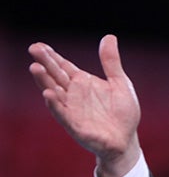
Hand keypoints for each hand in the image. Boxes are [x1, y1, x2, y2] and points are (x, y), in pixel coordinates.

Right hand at [28, 34, 141, 176]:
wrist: (127, 139)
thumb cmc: (123, 112)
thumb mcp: (120, 83)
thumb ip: (111, 62)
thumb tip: (109, 37)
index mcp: (82, 82)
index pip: (63, 66)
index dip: (52, 56)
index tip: (39, 45)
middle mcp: (73, 95)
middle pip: (55, 76)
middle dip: (44, 63)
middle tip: (33, 49)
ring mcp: (72, 110)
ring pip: (54, 93)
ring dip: (44, 82)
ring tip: (35, 68)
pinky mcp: (75, 125)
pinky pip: (62, 114)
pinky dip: (55, 104)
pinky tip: (49, 94)